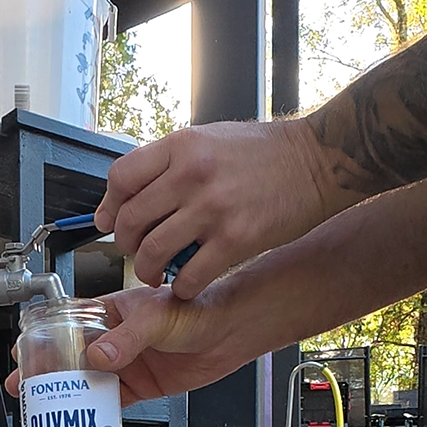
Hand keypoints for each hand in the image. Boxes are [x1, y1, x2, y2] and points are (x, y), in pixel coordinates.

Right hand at [6, 285, 259, 406]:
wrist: (232, 331)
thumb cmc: (199, 307)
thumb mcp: (157, 317)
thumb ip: (128, 338)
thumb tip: (99, 356)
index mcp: (112, 311)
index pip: (67, 324)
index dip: (43, 339)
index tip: (24, 352)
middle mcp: (115, 338)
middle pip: (71, 356)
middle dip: (46, 371)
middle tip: (24, 385)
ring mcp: (128, 363)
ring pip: (88, 381)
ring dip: (66, 394)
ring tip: (43, 406)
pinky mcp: (142, 386)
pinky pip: (112, 400)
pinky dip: (96, 411)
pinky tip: (81, 419)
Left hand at [94, 119, 347, 299]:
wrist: (317, 161)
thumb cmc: (264, 152)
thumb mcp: (208, 139)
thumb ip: (170, 162)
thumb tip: (130, 191)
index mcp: (181, 147)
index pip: (120, 178)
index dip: (109, 206)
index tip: (109, 221)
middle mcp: (191, 175)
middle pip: (131, 220)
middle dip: (125, 244)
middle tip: (135, 252)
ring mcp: (213, 208)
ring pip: (153, 251)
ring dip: (148, 270)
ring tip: (156, 274)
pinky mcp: (236, 238)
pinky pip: (190, 275)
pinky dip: (182, 287)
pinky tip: (186, 285)